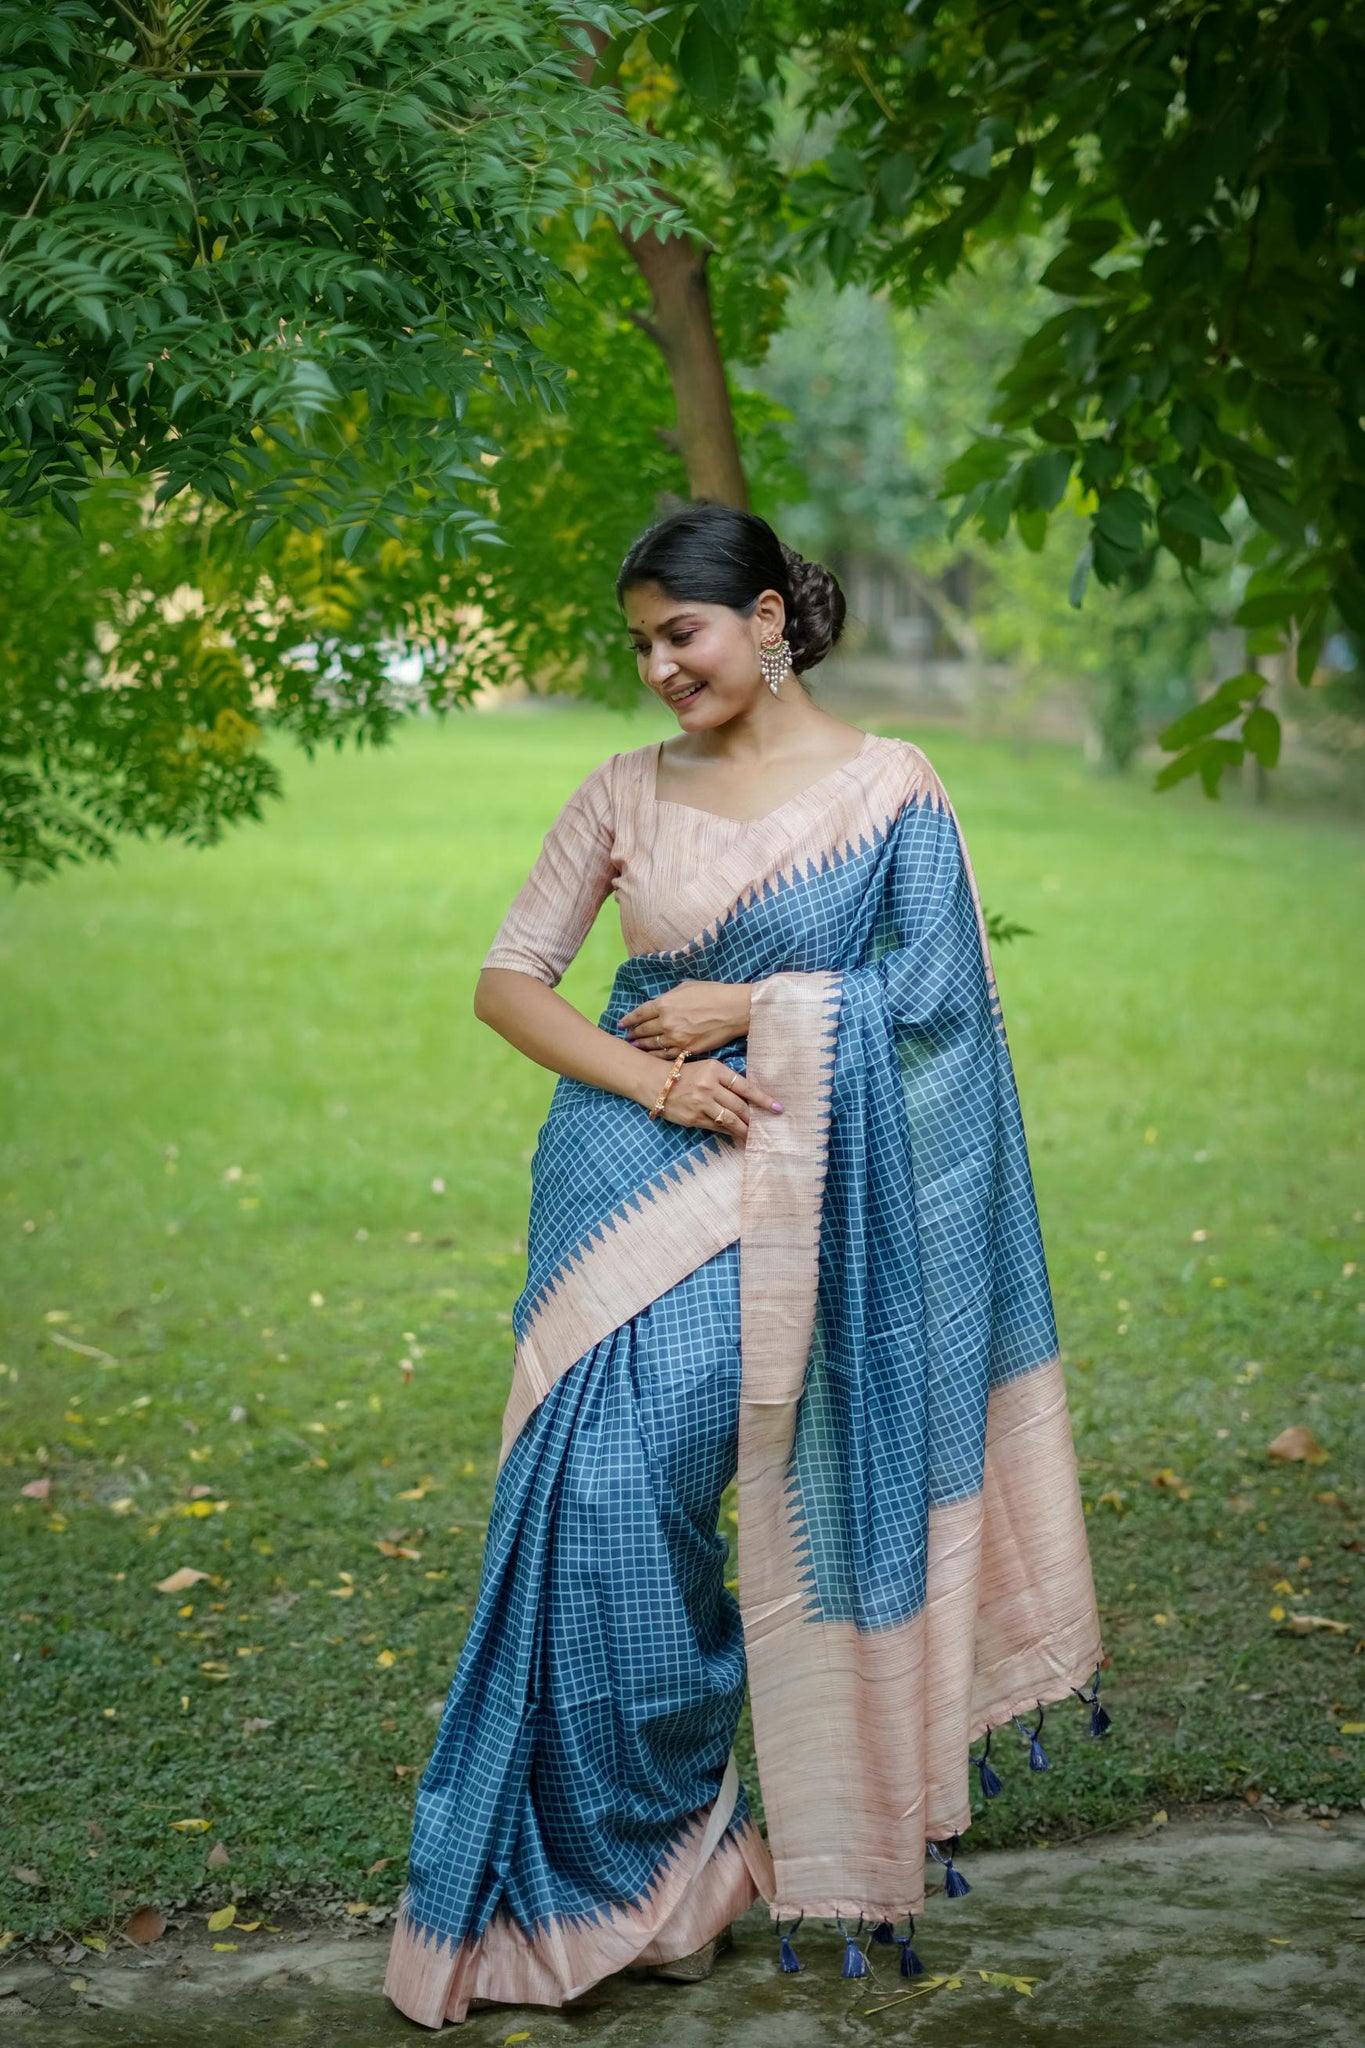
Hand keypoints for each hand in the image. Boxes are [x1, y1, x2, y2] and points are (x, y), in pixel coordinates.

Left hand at [621, 982, 752, 1059]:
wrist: (734, 1010)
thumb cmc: (713, 993)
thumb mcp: (686, 987)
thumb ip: (669, 997)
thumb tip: (661, 1004)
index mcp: (664, 1004)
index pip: (639, 1014)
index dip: (628, 1020)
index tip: (622, 1024)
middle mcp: (666, 1022)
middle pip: (643, 1031)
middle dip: (633, 1034)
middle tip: (627, 1037)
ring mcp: (676, 1038)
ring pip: (652, 1046)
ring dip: (642, 1046)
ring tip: (636, 1047)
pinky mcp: (687, 1050)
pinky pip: (666, 1056)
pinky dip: (657, 1056)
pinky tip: (652, 1056)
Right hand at [657, 1060, 781, 1144]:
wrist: (654, 1082)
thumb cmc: (684, 1074)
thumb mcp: (707, 1069)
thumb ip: (726, 1081)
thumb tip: (749, 1098)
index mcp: (715, 1070)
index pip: (745, 1086)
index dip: (763, 1099)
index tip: (777, 1108)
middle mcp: (709, 1086)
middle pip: (739, 1106)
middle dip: (755, 1118)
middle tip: (768, 1127)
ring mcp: (701, 1104)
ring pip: (729, 1120)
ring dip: (744, 1130)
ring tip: (755, 1137)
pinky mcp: (693, 1118)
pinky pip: (716, 1127)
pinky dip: (728, 1133)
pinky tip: (736, 1136)